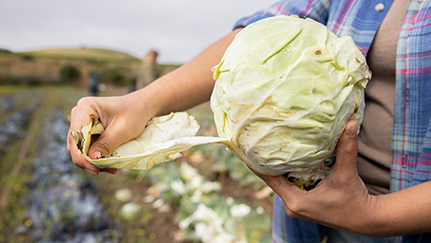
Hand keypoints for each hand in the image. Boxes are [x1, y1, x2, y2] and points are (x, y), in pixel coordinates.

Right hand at [67, 94, 152, 175]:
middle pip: (75, 143)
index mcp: (85, 107)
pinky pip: (86, 148)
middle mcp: (79, 113)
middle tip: (104, 170)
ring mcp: (81, 122)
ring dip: (92, 160)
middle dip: (88, 160)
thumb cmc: (134, 114)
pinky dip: (96, 157)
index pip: (76, 135)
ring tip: (111, 167)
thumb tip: (92, 159)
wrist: (141, 108)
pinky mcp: (86, 131)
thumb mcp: (122, 130)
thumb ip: (106, 144)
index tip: (94, 169)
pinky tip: (109, 163)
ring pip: (79, 148)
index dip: (81, 155)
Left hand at [253, 120, 375, 233]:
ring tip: (268, 145)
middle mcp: (292, 206)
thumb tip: (351, 123)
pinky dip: (288, 172)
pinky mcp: (303, 204)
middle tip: (256, 141)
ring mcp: (297, 206)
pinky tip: (286, 157)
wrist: (366, 220)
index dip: (257, 164)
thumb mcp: (347, 174)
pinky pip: (289, 184)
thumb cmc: (355, 200)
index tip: (245, 149)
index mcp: (296, 202)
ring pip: (281, 182)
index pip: (268, 179)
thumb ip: (347, 149)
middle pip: (273, 179)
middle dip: (266, 161)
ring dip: (277, 166)